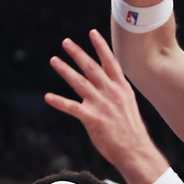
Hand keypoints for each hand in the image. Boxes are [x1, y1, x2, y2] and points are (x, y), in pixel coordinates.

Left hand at [46, 30, 169, 183]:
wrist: (136, 151)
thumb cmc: (131, 132)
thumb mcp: (128, 106)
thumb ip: (116, 94)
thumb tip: (107, 87)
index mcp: (122, 88)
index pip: (110, 62)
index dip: (100, 46)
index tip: (92, 32)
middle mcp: (111, 92)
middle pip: (91, 67)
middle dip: (77, 53)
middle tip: (66, 42)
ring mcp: (101, 104)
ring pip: (79, 82)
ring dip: (64, 69)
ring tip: (54, 60)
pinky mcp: (92, 118)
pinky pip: (72, 107)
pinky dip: (59, 101)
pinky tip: (48, 96)